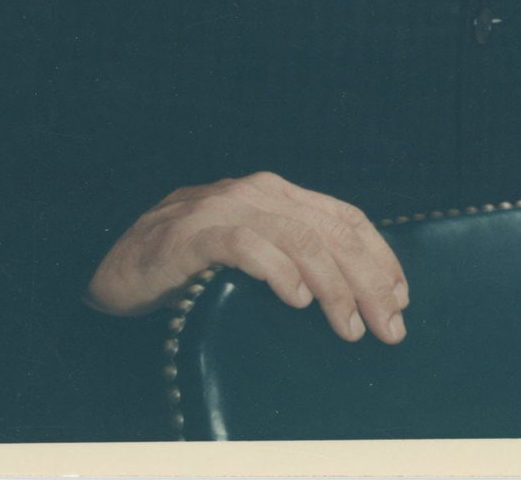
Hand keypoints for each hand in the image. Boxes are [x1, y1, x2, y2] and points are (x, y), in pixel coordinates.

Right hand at [84, 170, 407, 343]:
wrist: (117, 266)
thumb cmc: (192, 266)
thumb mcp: (251, 253)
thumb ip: (293, 256)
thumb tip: (357, 296)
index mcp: (278, 194)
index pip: (345, 218)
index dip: (380, 256)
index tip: (403, 298)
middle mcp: (257, 193)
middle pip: (330, 232)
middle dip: (368, 280)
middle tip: (389, 327)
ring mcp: (224, 209)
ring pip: (298, 238)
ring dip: (332, 286)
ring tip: (349, 327)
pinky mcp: (193, 235)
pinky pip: (246, 246)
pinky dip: (277, 270)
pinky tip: (296, 300)